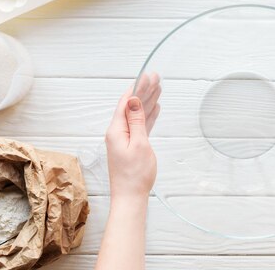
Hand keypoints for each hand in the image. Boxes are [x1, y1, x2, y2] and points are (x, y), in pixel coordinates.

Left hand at [105, 73, 161, 198]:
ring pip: (137, 115)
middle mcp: (117, 132)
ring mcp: (124, 139)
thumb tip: (133, 100)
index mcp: (116, 130)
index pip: (126, 102)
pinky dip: (148, 116)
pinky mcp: (131, 146)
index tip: (148, 75)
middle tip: (156, 77)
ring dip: (148, 101)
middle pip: (131, 106)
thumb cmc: (135, 175)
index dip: (137, 87)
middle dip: (144, 91)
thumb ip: (137, 121)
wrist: (130, 198)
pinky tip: (155, 108)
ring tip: (158, 88)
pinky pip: (140, 125)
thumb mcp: (139, 144)